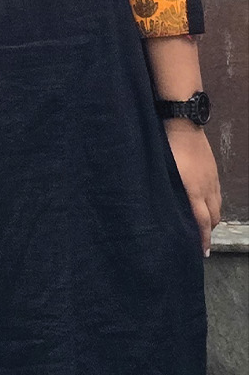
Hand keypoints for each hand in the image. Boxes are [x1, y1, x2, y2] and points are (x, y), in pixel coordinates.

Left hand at [165, 122, 221, 254]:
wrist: (182, 122)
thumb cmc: (166, 146)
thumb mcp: (162, 171)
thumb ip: (164, 190)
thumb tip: (158, 206)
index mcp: (193, 190)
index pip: (202, 221)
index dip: (203, 238)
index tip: (202, 252)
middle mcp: (207, 187)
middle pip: (213, 217)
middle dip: (209, 231)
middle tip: (201, 242)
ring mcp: (212, 178)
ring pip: (217, 205)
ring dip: (212, 218)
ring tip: (204, 226)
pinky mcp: (213, 171)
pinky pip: (217, 193)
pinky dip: (213, 204)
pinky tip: (206, 204)